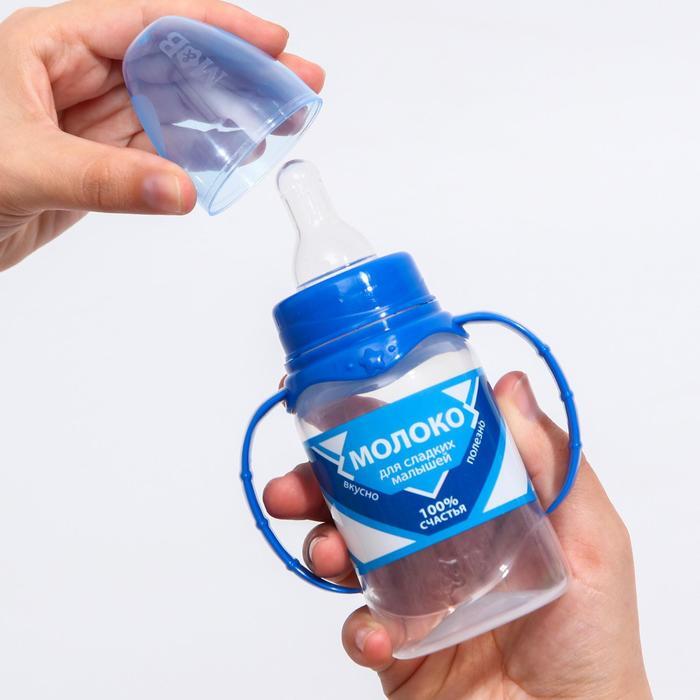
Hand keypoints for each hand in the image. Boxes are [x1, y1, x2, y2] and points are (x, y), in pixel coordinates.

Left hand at [0, 0, 323, 270]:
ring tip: (281, 123)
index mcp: (54, 46)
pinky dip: (199, 158)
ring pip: (176, 111)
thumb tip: (181, 190)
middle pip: (177, 64)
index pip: (151, 21)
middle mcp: (80, 77)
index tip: (272, 42)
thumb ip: (104, 179)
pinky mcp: (102, 163)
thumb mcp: (23, 166)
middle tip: (298, 85)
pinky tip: (234, 158)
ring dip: (229, 116)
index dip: (218, 27)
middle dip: (241, 73)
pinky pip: (162, 153)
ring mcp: (94, 122)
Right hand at [264, 372, 651, 698]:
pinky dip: (358, 629)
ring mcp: (412, 595)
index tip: (336, 411)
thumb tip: (509, 385)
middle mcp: (435, 544)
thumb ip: (553, 464)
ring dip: (320, 546)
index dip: (372, 431)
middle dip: (317, 486)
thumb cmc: (593, 638)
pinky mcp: (398, 646)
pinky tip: (376, 635)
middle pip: (362, 501)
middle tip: (291, 484)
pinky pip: (359, 629)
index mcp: (473, 508)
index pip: (413, 456)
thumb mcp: (590, 539)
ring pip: (344, 555)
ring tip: (326, 554)